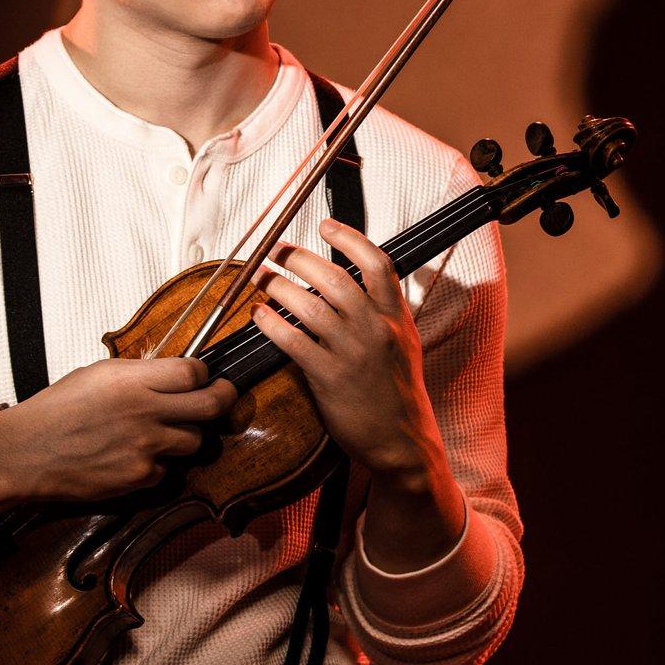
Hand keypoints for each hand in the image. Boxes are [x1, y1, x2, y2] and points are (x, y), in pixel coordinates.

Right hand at [0, 355, 236, 500]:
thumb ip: (138, 374)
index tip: (203, 376)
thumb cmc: (55, 411)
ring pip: (194, 441)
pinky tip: (134, 457)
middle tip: (224, 396)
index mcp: (133, 380)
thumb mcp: (96, 374)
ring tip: (163, 432)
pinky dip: (157, 464)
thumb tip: (171, 374)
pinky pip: (166, 470)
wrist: (25, 454)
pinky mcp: (140, 477)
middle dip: (225, 398)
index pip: (195, 372)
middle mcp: (146, 412)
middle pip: (212, 405)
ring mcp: (146, 447)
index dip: (204, 373)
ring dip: (185, 435)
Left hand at [250, 219, 448, 478]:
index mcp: (395, 316)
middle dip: (298, 257)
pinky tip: (260, 314)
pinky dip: (272, 323)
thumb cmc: (398, 390)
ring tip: (261, 277)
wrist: (402, 439)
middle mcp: (375, 328)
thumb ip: (382, 311)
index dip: (349, 238)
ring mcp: (352, 352)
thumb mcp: (403, 341)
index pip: (376, 263)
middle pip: (334, 277)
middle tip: (276, 251)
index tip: (325, 226)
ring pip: (309, 305)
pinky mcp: (329, 377)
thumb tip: (351, 281)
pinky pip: (293, 340)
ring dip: (278, 286)